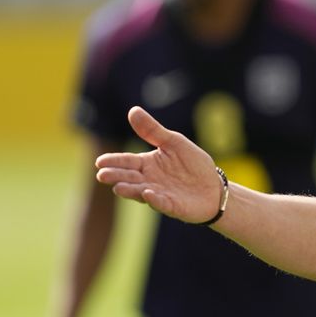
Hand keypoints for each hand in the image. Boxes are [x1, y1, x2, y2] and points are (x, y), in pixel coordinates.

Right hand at [95, 107, 220, 223]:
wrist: (215, 187)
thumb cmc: (193, 164)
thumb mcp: (174, 143)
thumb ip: (153, 131)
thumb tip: (133, 110)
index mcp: (147, 164)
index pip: (127, 161)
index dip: (114, 161)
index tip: (100, 161)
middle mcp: (149, 181)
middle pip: (129, 178)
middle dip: (116, 177)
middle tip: (102, 175)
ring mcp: (160, 195)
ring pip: (141, 192)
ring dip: (130, 190)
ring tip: (118, 188)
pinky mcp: (174, 206)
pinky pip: (163, 204)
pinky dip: (155, 200)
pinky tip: (148, 194)